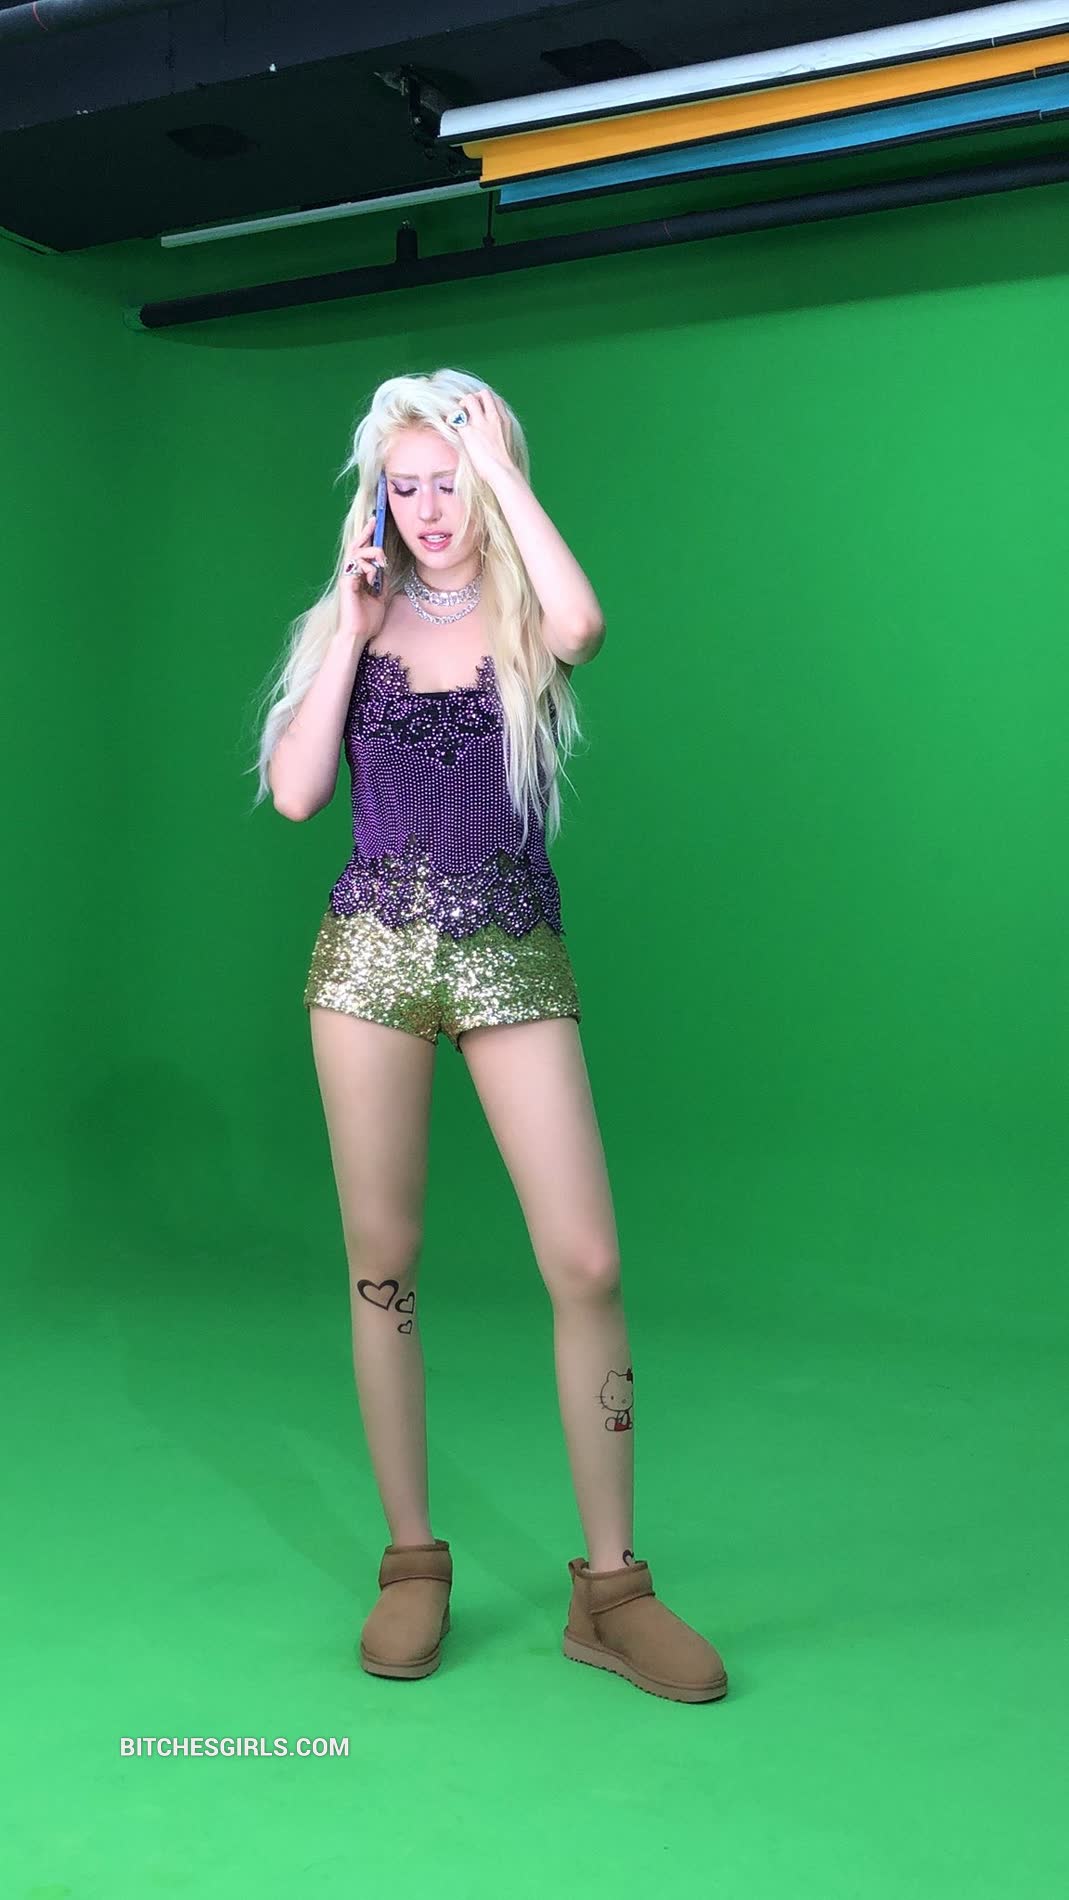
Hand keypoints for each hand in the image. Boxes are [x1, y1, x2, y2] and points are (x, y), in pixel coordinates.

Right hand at [339, 511, 387, 640]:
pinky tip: (373, 578)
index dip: (367, 537)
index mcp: (358, 576)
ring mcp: (347, 577)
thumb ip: (382, 583)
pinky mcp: (346, 582)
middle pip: (356, 545)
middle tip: (374, 521)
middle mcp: (351, 574)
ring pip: (357, 552)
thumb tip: (387, 571)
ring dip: (373, 553)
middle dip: (366, 532)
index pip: (362, 551)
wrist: (358, 634)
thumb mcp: (381, 598)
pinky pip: (357, 565)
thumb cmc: (367, 620)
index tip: (375, 524)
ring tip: (381, 563)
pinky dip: (369, 568)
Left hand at [441, 387, 513, 479]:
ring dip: (461, 405)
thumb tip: (491, 437)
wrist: (503, 472)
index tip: (479, 410)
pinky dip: (450, 419)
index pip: (496, 399)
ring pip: (469, 399)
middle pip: (484, 393)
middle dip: (474, 398)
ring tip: (458, 416)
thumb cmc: (504, 464)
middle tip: (467, 410)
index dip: (485, 402)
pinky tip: (449, 425)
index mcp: (504, 420)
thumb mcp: (507, 442)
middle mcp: (494, 417)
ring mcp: (481, 423)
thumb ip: (499, 433)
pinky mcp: (469, 432)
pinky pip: (455, 417)